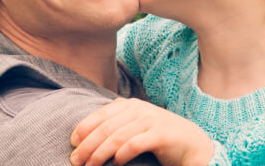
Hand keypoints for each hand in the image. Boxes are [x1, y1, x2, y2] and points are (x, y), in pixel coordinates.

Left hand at [70, 98, 214, 165]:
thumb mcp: (135, 125)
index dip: (83, 129)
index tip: (72, 144)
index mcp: (130, 104)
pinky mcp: (160, 135)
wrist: (191, 143)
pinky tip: (115, 164)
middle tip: (76, 161)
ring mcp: (151, 120)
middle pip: (105, 128)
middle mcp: (139, 109)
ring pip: (116, 137)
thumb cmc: (158, 136)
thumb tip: (83, 138)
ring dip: (99, 154)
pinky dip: (121, 155)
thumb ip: (116, 124)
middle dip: (87, 146)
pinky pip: (134, 145)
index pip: (100, 115)